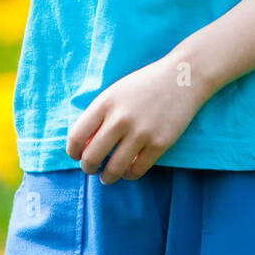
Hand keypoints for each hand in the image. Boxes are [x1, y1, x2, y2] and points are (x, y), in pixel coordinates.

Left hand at [66, 54, 206, 183]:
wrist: (181, 77)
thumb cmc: (144, 85)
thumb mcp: (116, 93)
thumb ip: (100, 115)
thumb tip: (85, 146)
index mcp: (105, 103)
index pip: (77, 136)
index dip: (73, 151)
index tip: (76, 155)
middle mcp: (120, 119)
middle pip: (92, 157)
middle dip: (88, 167)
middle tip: (91, 169)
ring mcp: (140, 132)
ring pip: (113, 169)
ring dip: (107, 177)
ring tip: (107, 176)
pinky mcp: (160, 144)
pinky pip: (137, 171)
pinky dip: (129, 175)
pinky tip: (128, 171)